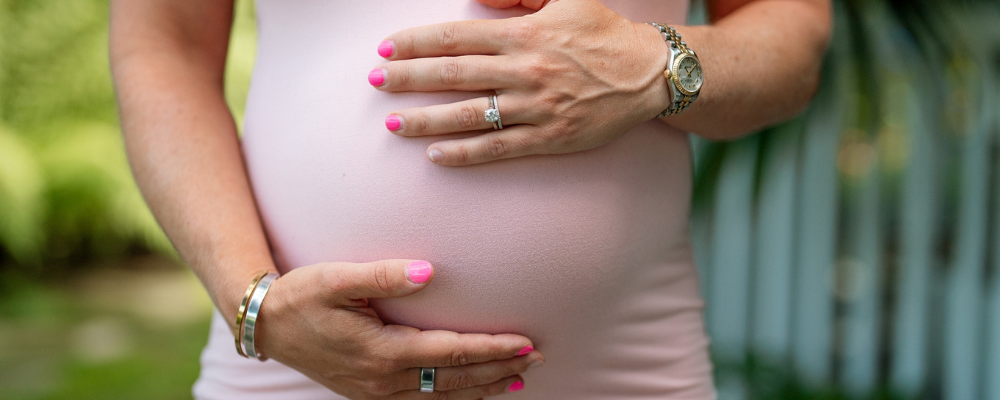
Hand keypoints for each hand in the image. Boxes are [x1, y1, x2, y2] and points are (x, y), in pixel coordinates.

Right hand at [255, 260, 544, 398]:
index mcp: (380, 351)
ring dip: (482, 387)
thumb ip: (384, 275)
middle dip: (499, 370)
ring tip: (517, 379)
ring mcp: (375, 392)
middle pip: (454, 379)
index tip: (526, 342)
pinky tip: (472, 390)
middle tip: (537, 360)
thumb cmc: (302, 295)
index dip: (491, 349)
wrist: (265, 325)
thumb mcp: (337, 278)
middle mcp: (382, 380)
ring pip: (441, 395)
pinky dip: (453, 397)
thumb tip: (430, 271)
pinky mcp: (369, 393)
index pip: (450, 352)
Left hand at [370, 0, 669, 165]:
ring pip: (471, 115)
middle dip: (408, 78)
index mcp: (524, 34)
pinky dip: (466, 153)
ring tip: (393, 123)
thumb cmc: (604, 32)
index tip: (386, 49)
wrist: (650, 74)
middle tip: (374, 83)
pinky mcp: (550, 138)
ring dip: (426, 119)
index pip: (457, 37)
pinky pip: (500, 148)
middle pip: (454, 74)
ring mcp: (537, 107)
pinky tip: (436, 155)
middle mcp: (525, 70)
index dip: (417, 43)